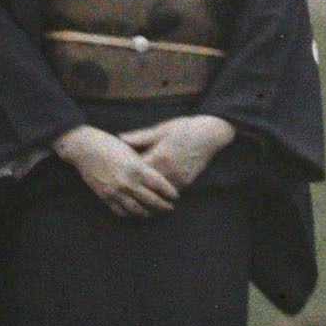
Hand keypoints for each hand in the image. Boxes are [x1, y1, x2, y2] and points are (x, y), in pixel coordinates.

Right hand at [52, 125, 179, 217]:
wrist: (84, 148)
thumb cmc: (109, 144)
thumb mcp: (131, 151)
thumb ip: (143, 164)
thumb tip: (158, 174)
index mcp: (137, 168)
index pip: (159, 184)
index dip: (169, 192)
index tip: (176, 196)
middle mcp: (128, 182)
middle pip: (151, 200)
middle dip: (163, 205)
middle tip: (170, 207)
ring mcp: (116, 192)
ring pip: (137, 210)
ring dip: (148, 213)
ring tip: (154, 212)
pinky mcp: (105, 197)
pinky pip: (121, 211)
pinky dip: (130, 214)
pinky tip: (135, 212)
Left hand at [119, 115, 235, 191]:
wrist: (210, 134)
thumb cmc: (184, 128)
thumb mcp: (161, 129)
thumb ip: (140, 136)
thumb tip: (120, 137)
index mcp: (159, 156)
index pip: (136, 170)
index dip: (125, 172)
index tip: (115, 173)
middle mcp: (168, 171)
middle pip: (145, 185)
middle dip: (133, 187)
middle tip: (120, 189)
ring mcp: (178, 178)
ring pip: (158, 193)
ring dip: (147, 194)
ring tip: (134, 197)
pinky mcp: (186, 182)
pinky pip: (169, 192)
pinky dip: (160, 194)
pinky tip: (153, 195)